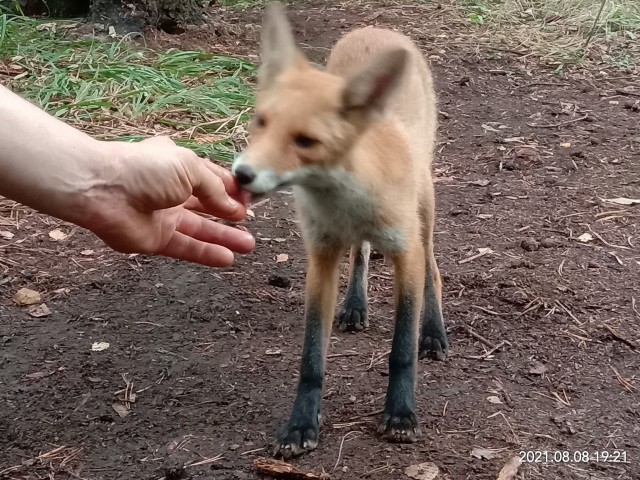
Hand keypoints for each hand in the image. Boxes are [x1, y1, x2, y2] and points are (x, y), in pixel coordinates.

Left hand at [85, 137, 254, 266]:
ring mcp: (165, 217)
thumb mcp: (190, 168)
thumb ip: (215, 189)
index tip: (252, 201)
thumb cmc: (145, 170)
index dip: (232, 190)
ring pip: (201, 229)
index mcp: (179, 166)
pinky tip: (227, 259)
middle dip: (231, 215)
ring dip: (224, 237)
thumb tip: (234, 208)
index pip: (213, 179)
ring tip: (249, 245)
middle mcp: (173, 191)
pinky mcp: (156, 240)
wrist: (102, 191)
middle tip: (251, 224)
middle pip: (208, 206)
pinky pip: (187, 248)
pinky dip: (207, 253)